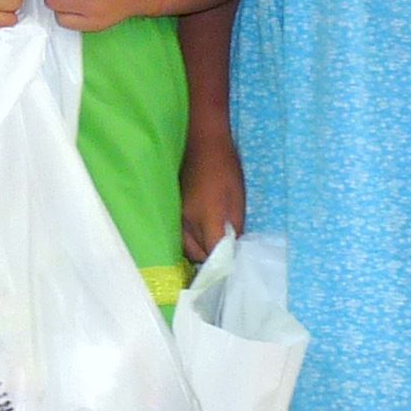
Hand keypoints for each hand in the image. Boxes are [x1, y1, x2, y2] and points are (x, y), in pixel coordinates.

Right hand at [180, 132, 243, 262]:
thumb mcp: (238, 197)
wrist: (202, 143)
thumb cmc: (225, 167)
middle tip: (225, 255)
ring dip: (199, 251)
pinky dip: (190, 241)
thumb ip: (235, 225)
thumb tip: (234, 246)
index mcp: (206, 215)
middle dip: (211, 259)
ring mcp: (177, 215)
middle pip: (196, 254)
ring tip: (213, 246)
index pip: (212, 252)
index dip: (223, 263)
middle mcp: (187, 219)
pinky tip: (201, 235)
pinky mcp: (173, 210)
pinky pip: (180, 235)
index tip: (232, 267)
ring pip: (185, 247)